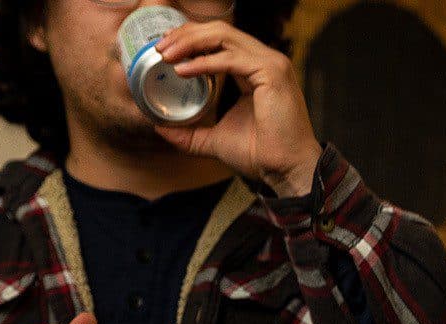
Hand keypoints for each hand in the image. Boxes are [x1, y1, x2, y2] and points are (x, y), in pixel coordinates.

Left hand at [151, 22, 324, 196]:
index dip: (191, 39)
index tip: (165, 50)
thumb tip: (161, 129)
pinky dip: (203, 63)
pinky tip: (183, 70)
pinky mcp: (271, 73)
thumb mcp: (216, 140)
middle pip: (219, 31)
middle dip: (186, 35)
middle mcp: (265, 61)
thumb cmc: (262, 155)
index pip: (221, 41)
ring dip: (190, 42)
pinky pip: (230, 59)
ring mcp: (271, 64)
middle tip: (160, 47)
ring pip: (223, 36)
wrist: (286, 170)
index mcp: (256, 70)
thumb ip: (190, 133)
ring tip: (166, 54)